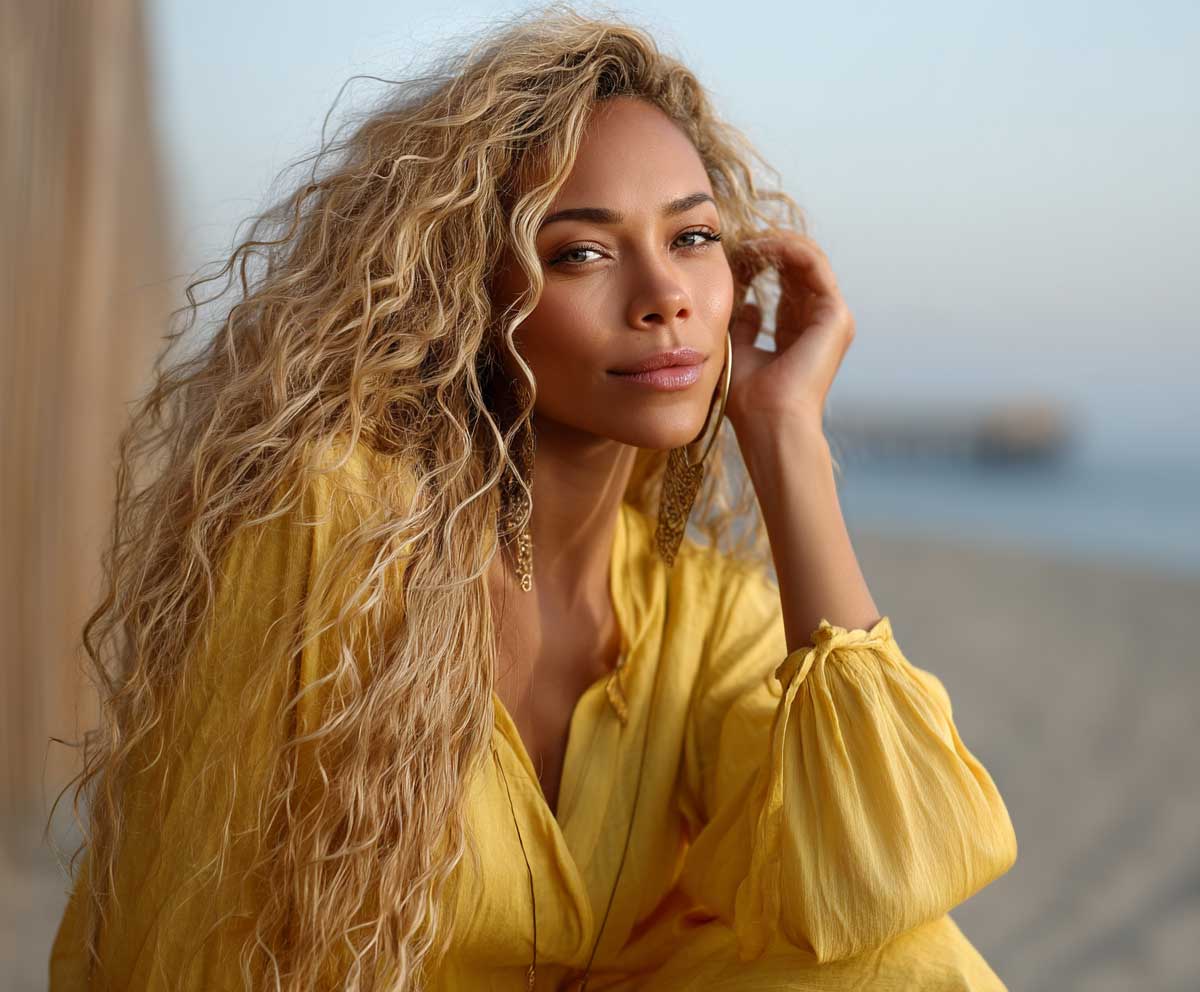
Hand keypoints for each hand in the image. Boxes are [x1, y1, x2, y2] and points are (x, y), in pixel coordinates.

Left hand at [724, 228, 855, 435]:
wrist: (769, 421)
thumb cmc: (750, 398)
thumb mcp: (739, 351)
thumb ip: (745, 326)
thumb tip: (748, 304)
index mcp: (800, 332)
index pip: (786, 283)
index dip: (761, 262)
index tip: (732, 254)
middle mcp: (820, 322)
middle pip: (799, 267)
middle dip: (769, 247)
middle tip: (739, 237)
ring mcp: (832, 317)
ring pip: (808, 259)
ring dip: (776, 243)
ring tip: (747, 239)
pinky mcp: (835, 314)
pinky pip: (813, 265)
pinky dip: (787, 249)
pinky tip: (759, 247)